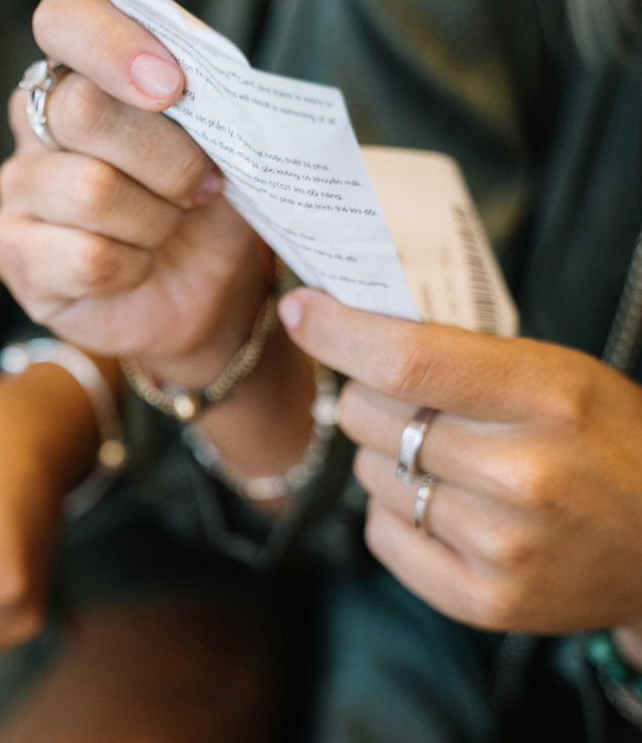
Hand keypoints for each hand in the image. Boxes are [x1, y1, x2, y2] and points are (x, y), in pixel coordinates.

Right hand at [0, 0, 271, 387]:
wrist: (205, 291)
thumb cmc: (208, 206)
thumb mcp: (226, 142)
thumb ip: (205, 94)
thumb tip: (188, 74)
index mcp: (85, 69)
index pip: (66, 18)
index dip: (115, 45)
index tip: (173, 87)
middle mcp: (37, 118)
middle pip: (82, 109)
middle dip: (167, 157)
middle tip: (201, 186)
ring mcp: (18, 185)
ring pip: (91, 190)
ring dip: (155, 220)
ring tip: (165, 229)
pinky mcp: (12, 250)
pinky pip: (86, 257)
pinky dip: (134, 266)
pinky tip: (136, 266)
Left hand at [280, 288, 641, 633]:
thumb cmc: (605, 443)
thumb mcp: (560, 374)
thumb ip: (464, 354)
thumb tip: (349, 321)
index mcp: (547, 397)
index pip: (405, 359)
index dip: (337, 330)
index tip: (301, 307)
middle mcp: (521, 473)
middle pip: (370, 414)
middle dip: (366, 395)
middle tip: (402, 398)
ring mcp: (501, 543)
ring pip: (368, 472)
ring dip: (385, 456)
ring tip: (447, 459)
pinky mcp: (483, 598)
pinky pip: (381, 531)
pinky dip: (395, 512)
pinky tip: (446, 506)